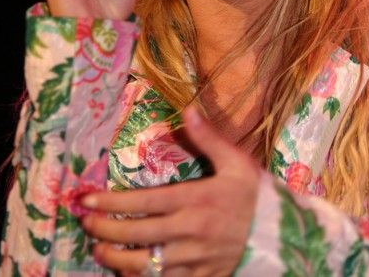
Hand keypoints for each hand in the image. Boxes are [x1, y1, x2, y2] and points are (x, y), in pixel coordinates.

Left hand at [80, 106, 259, 276]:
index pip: (145, 203)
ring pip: (146, 265)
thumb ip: (208, 138)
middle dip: (105, 229)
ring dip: (117, 258)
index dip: (113, 203)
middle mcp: (191, 232)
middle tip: (85, 221)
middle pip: (138, 234)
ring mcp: (194, 260)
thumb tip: (187, 109)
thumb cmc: (256, 196)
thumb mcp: (237, 162)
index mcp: (197, 201)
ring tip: (97, 248)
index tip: (88, 200)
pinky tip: (127, 271)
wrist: (283, 236)